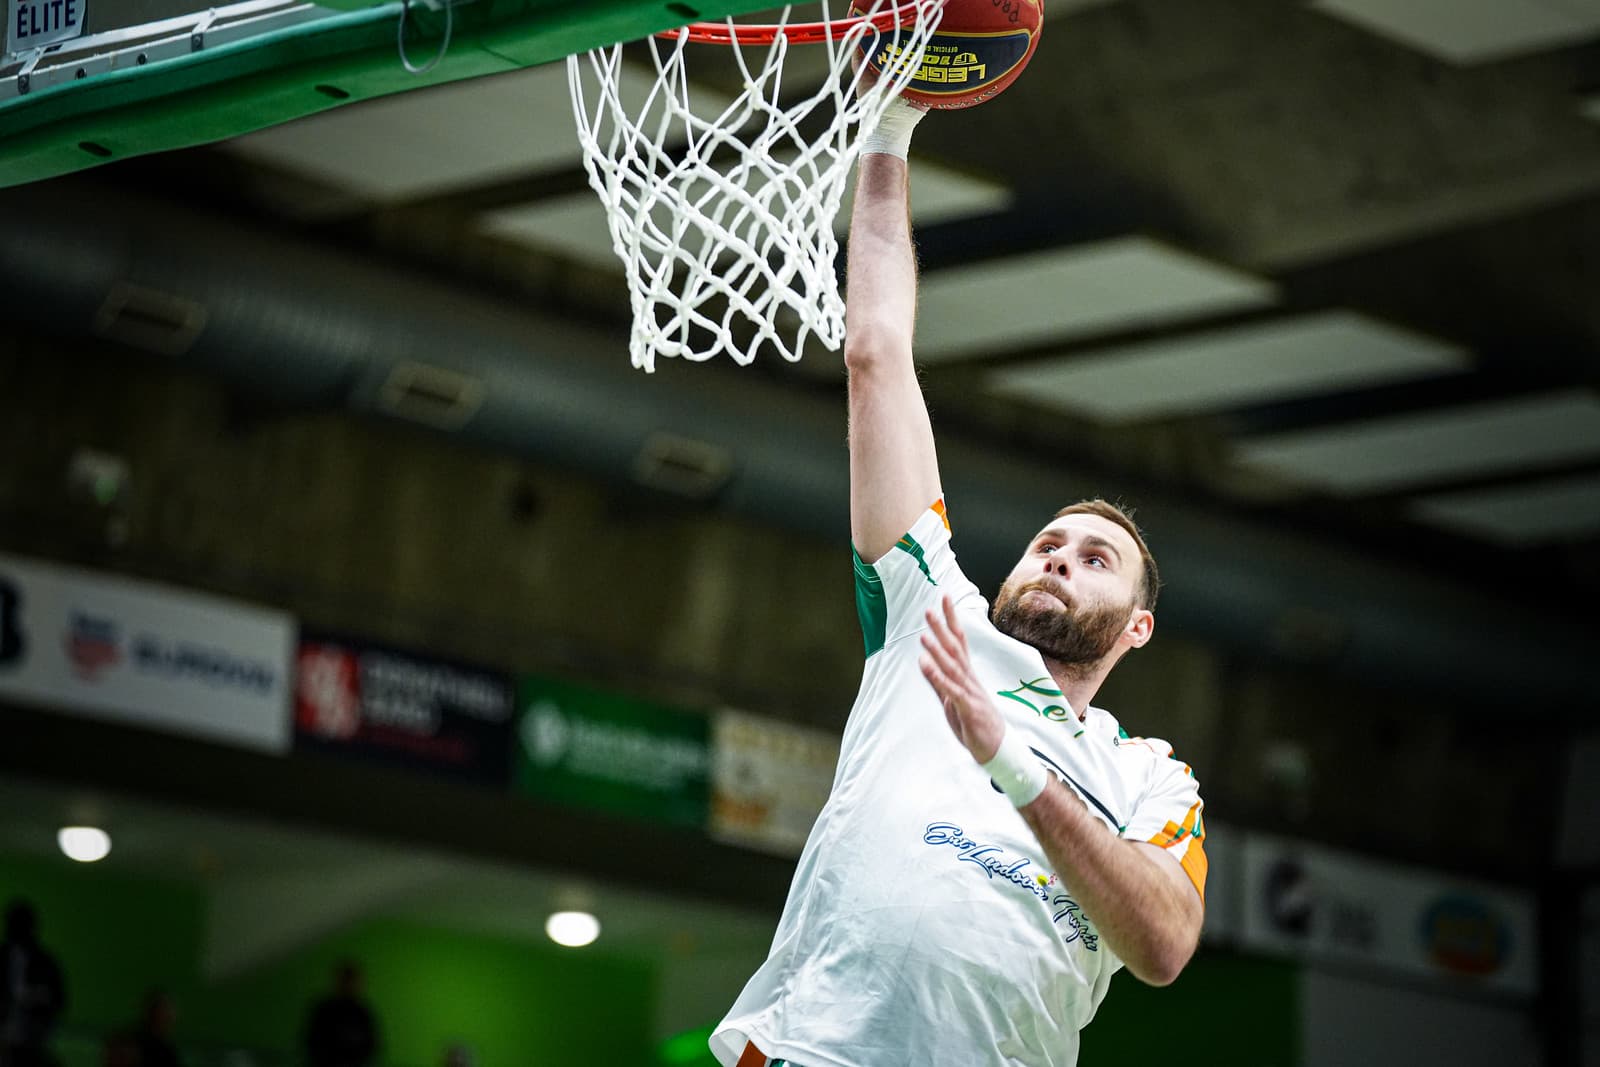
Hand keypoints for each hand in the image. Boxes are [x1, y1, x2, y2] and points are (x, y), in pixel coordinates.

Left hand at [919, 595, 1004, 763]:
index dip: (951, 620)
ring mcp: (970, 692)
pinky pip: (951, 690)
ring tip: (924, 635)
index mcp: (967, 675)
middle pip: (956, 649)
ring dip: (938, 651)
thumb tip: (923, 661)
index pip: (959, 641)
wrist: (998, 749)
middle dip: (943, 628)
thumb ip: (937, 681)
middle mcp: (970, 679)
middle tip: (930, 609)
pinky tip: (925, 664)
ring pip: (953, 667)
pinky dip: (937, 676)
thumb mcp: (951, 700)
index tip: (945, 599)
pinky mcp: (967, 708)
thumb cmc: (976, 723)